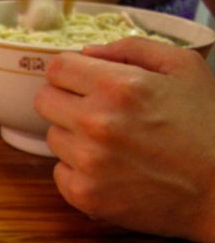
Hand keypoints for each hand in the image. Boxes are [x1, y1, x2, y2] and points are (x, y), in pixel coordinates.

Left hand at [35, 38, 214, 242]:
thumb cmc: (205, 125)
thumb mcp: (184, 68)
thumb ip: (133, 49)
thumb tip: (87, 51)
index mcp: (118, 86)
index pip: (56, 68)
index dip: (70, 72)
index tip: (83, 81)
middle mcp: (96, 122)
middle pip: (44, 100)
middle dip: (66, 101)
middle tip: (96, 111)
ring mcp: (87, 161)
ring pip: (53, 136)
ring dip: (74, 136)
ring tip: (112, 143)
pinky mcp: (84, 194)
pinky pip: (59, 171)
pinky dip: (78, 169)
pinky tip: (110, 169)